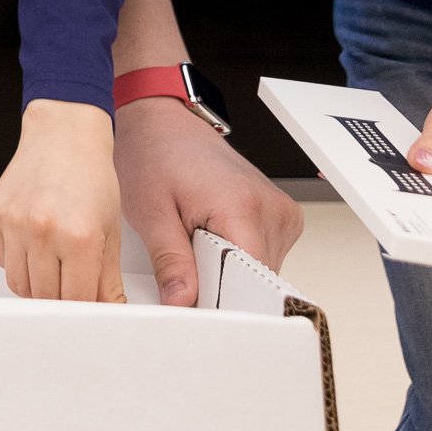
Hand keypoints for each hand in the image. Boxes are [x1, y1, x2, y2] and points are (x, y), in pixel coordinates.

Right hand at [0, 98, 125, 302]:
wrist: (64, 135)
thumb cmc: (91, 176)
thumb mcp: (111, 231)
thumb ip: (107, 279)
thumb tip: (106, 310)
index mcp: (79, 237)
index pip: (75, 301)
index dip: (84, 308)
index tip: (88, 307)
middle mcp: (42, 230)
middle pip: (44, 297)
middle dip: (60, 298)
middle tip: (72, 286)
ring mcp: (14, 223)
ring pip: (18, 284)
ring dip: (36, 285)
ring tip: (54, 267)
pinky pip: (3, 260)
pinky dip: (18, 262)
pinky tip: (36, 246)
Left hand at [110, 97, 301, 303]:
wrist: (164, 122)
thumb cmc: (154, 154)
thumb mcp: (150, 213)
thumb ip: (171, 262)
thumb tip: (183, 303)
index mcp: (243, 208)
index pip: (250, 282)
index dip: (220, 300)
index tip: (196, 308)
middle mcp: (272, 210)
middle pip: (256, 279)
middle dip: (219, 285)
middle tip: (184, 268)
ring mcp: (281, 212)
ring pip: (259, 271)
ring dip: (227, 270)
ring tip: (195, 242)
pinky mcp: (279, 215)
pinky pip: (261, 254)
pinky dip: (235, 255)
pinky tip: (210, 235)